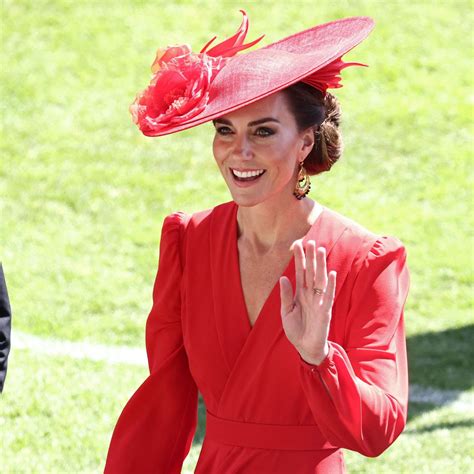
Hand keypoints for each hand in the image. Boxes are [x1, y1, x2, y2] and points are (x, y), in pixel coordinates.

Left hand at [279, 240, 336, 365]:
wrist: (305, 348)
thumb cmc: (296, 330)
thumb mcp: (286, 312)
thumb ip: (285, 295)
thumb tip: (283, 277)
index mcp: (300, 294)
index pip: (300, 272)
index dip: (299, 259)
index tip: (296, 244)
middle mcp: (310, 294)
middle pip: (311, 272)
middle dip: (310, 257)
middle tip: (310, 241)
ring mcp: (319, 301)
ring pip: (320, 279)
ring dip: (320, 265)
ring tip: (320, 251)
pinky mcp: (325, 311)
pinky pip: (329, 296)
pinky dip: (331, 285)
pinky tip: (332, 273)